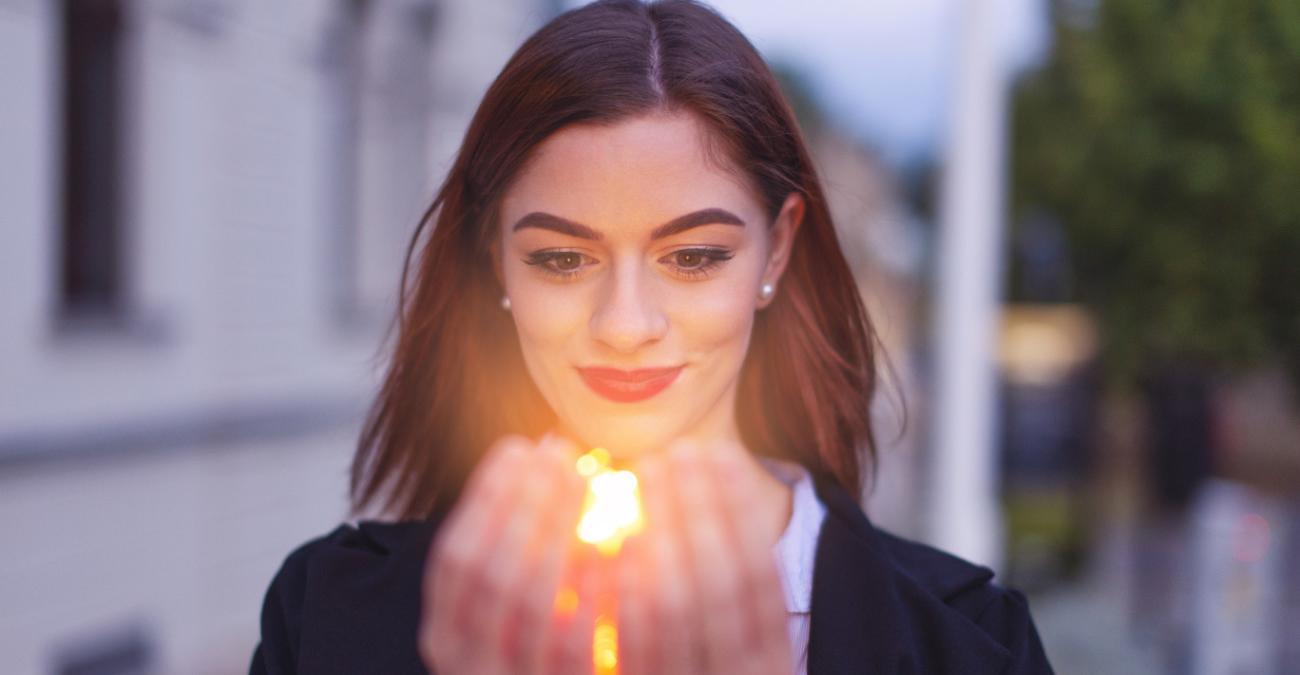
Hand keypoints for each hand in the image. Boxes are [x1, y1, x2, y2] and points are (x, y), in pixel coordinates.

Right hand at [419, 433, 592, 674]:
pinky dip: (599, 591)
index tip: (522, 447)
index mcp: (448, 637)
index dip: (488, 500)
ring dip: (562, 534)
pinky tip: (624, 544)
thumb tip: (543, 451)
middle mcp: (468, 667)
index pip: (455, 559)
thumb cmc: (542, 654)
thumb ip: (520, 547)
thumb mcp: (518, 603)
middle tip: (564, 454)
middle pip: (493, 576)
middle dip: (528, 507)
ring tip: (594, 483)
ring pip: (536, 607)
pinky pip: (581, 645)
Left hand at [617, 440, 793, 674]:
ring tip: (646, 468)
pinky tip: (617, 538)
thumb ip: (733, 601)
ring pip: (676, 602)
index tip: (721, 451)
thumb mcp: (738, 656)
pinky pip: (634, 641)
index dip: (742, 513)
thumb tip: (719, 497)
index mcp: (770, 665)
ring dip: (661, 529)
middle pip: (720, 579)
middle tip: (678, 447)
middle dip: (698, 507)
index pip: (760, 577)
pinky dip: (626, 588)